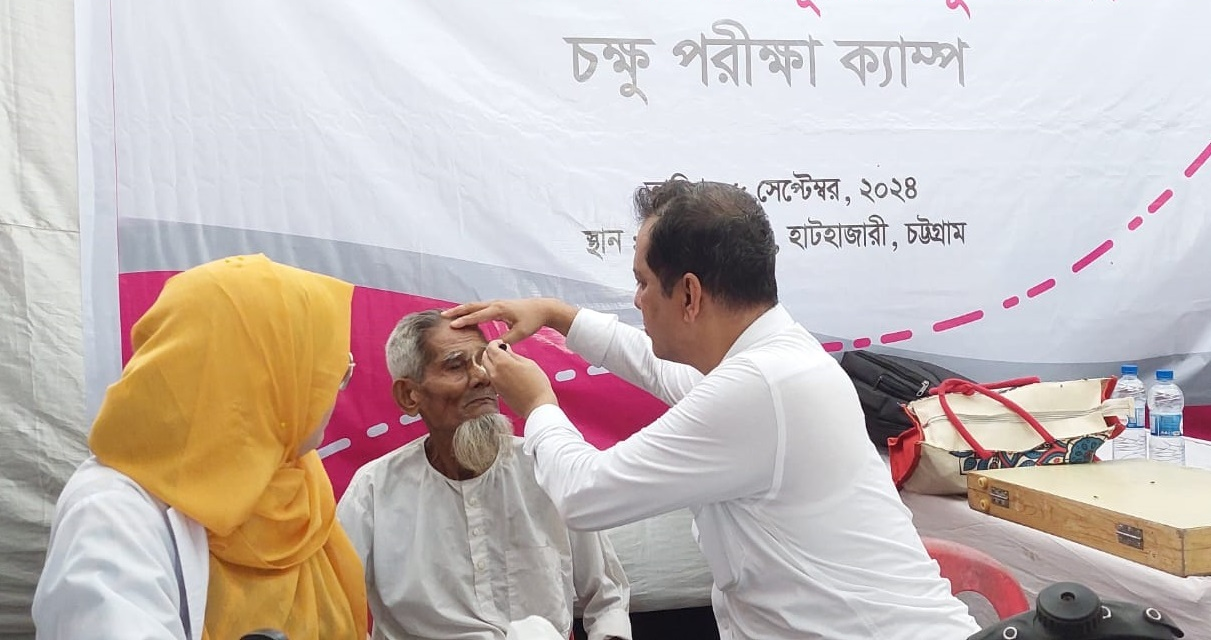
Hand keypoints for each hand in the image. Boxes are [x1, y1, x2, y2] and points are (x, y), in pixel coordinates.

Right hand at [443, 298, 576, 344]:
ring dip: (462, 310)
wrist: (543, 308)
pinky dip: (470, 310)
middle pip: (472, 306)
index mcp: (499, 310)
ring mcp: (496, 303)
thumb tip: (493, 347)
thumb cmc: (532, 320)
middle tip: (443, 316)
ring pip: (475, 305)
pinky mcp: (499, 306)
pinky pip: (480, 307)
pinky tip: (465, 315)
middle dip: (457, 311)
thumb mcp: (520, 333)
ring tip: (449, 315)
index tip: (452, 326)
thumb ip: (506, 341)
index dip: (464, 321)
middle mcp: (495, 304)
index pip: (477, 315)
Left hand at [481, 340, 557, 417]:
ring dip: (491, 361)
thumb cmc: (537, 384)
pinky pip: (491, 377)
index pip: (490, 347)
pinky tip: (505, 372)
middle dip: (491, 351)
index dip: (495, 342)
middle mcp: (495, 372)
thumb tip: (506, 349)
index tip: (501, 343)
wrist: (537, 405)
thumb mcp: (528, 363)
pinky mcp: (497, 391)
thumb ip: (513, 355)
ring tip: (504, 361)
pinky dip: (494, 371)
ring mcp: (495, 383)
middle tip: (501, 350)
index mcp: (502, 362)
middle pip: (485, 357)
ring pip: (486, 368)